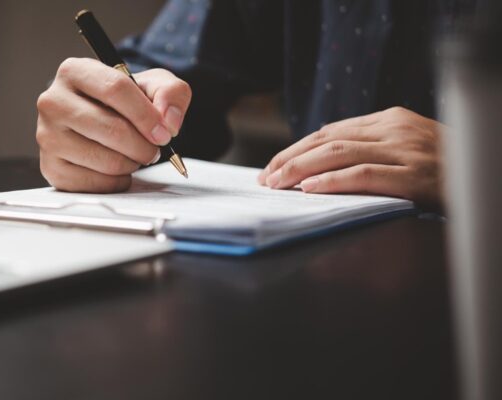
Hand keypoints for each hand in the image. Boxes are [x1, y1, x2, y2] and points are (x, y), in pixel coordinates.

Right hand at [36, 58, 191, 192]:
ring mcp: (47, 136)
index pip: (115, 89)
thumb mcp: (151, 85)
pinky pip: (96, 183)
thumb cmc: (122, 102)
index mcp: (74, 71)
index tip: (164, 132)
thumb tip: (168, 121)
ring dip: (132, 163)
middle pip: (112, 129)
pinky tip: (115, 168)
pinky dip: (117, 181)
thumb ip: (170, 93)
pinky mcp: (50, 167)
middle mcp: (53, 102)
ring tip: (132, 155)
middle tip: (154, 149)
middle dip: (144, 145)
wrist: (99, 121)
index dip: (146, 115)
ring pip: (106, 160)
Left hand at [257, 107, 443, 207]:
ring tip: (277, 184)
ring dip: (301, 170)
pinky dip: (332, 181)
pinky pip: (364, 175)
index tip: (273, 166)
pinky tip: (310, 189)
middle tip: (266, 179)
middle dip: (290, 159)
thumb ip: (370, 150)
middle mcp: (394, 129)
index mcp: (389, 120)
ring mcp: (406, 151)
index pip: (330, 131)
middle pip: (327, 140)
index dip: (297, 149)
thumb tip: (320, 167)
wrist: (485, 174)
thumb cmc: (443, 170)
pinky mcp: (415, 176)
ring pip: (339, 153)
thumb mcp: (405, 149)